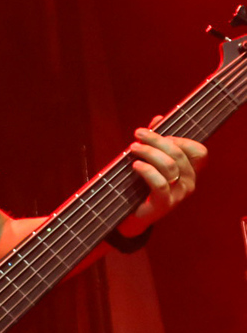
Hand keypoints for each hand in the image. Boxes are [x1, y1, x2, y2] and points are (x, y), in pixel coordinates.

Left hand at [120, 119, 207, 235]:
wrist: (132, 215)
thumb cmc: (142, 184)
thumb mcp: (150, 160)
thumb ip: (155, 140)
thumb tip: (158, 118)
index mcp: (190, 170)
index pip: (199, 151)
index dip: (181, 139)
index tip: (160, 133)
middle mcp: (189, 182)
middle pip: (178, 154)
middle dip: (157, 140)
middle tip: (138, 134)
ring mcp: (179, 194)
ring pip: (169, 166)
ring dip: (149, 152)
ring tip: (133, 148)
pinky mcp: (165, 204)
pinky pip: (160, 184)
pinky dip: (147, 171)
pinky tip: (135, 165)